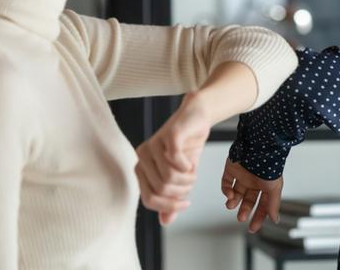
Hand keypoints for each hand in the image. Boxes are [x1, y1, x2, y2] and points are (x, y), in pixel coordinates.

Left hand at [135, 91, 211, 224]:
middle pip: (161, 190)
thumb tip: (165, 221)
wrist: (197, 117)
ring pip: (169, 177)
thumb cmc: (187, 147)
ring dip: (187, 180)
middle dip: (182, 192)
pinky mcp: (168, 135)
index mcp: (141, 167)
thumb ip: (171, 198)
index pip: (149, 199)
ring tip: (192, 173)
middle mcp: (142, 156)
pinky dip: (187, 167)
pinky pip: (176, 161)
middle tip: (191, 182)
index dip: (169, 206)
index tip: (186, 203)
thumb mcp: (180, 177)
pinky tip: (191, 163)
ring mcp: (154, 144)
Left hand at [221, 159, 282, 232]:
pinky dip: (226, 190)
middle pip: (248, 200)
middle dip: (244, 210)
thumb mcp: (274, 188)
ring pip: (236, 193)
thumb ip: (273, 204)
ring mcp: (242, 175)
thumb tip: (275, 219)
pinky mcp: (231, 169)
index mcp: (265, 185)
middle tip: (241, 218)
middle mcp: (254, 181)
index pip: (262, 205)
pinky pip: (226, 182)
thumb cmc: (269, 165)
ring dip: (233, 202)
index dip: (258, 216)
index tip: (253, 227)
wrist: (258, 147)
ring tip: (231, 205)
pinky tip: (230, 194)